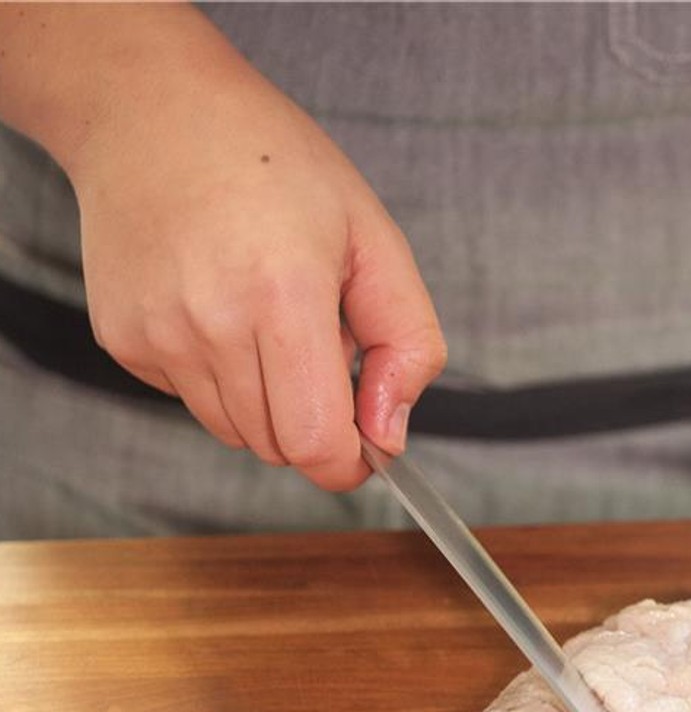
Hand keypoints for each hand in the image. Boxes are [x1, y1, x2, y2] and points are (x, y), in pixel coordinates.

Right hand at [66, 20, 444, 489]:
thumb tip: (390, 435)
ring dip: (270, 401)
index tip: (368, 443)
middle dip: (316, 420)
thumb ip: (407, 346)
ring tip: (270, 318)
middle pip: (279, 447)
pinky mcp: (123, 341)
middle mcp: (210, 324)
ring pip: (236, 432)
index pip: (317, 444)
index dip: (352, 461)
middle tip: (321, 343)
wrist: (154, 110)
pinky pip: (193, 400)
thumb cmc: (277, 167)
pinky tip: (221, 307)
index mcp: (284, 297)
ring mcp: (156, 336)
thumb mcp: (376, 240)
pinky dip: (222, 377)